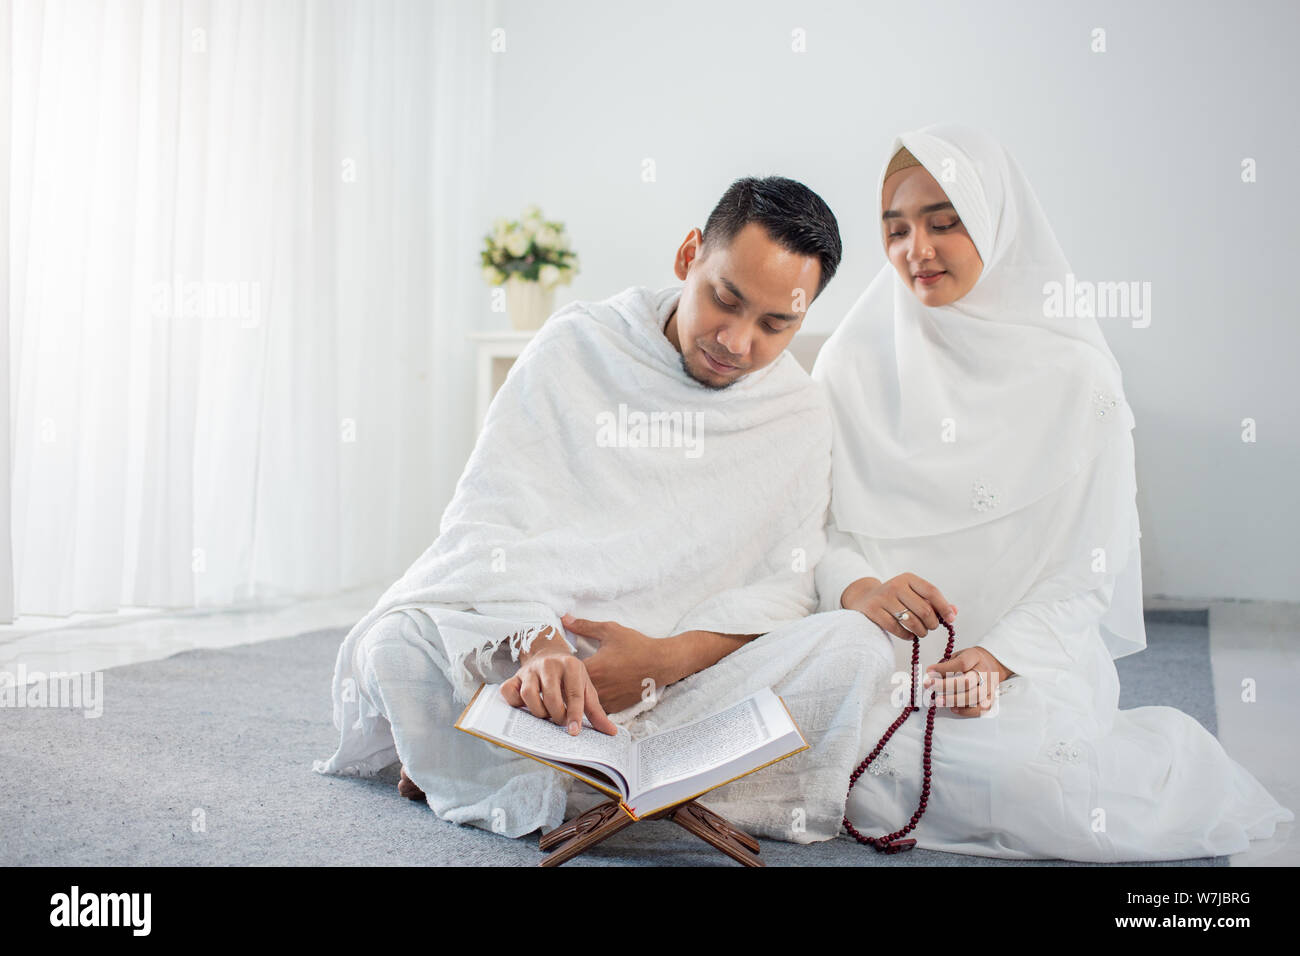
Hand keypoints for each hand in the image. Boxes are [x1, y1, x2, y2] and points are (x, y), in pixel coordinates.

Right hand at [500, 626, 617, 735]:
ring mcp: (530, 669)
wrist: (548, 655)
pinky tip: (525, 706)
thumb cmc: (570, 677)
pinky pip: (508, 691)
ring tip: (545, 713)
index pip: (573, 694)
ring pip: (529, 694)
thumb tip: (611, 733)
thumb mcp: (586, 688)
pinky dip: (515, 702)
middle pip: (551, 697)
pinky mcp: (514, 676)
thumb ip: (596, 711)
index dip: (574, 715)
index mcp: (571, 665)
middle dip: (556, 715)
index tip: (574, 732)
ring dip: (537, 711)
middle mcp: (549, 664)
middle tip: (559, 720)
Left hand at [561, 613, 671, 713]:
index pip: (564, 674)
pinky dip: (593, 704)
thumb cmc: (636, 645)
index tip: (557, 666)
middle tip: (561, 680)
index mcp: (592, 669)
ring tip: (573, 689)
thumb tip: (565, 619)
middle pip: (571, 692)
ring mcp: (607, 700)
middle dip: (565, 686)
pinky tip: (592, 695)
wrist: (662, 663)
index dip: (559, 671)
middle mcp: (597, 688)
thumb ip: (584, 626)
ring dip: (578, 697)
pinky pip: (597, 709)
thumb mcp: (610, 630)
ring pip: (583, 703)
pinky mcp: (616, 707)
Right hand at [843, 573, 956, 640]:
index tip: (950, 619)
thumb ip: (933, 602)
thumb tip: (953, 612)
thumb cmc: (895, 598)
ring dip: (921, 631)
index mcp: (908, 578)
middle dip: (932, 623)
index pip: (932, 592)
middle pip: (924, 610)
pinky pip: (897, 629)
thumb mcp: (913, 594)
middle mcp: (896, 585)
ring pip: (912, 621)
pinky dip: (907, 636)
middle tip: (931, 627)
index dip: (944, 607)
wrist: (864, 598)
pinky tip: (909, 635)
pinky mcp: (874, 610)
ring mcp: (883, 598)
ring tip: (921, 632)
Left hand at [923, 646, 1012, 716]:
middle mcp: (985, 672)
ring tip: (939, 700)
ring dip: (954, 700)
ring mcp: (989, 686)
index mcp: (975, 657)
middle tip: (931, 687)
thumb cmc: (972, 661)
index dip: (944, 668)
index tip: (930, 672)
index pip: (961, 663)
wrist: (992, 664)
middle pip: (967, 681)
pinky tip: (953, 708)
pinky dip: (965, 711)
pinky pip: (980, 709)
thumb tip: (931, 674)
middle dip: (946, 685)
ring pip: (973, 696)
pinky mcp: (990, 699)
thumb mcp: (959, 655)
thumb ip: (947, 665)